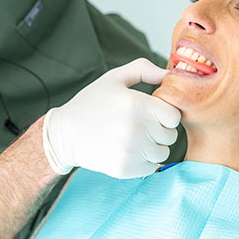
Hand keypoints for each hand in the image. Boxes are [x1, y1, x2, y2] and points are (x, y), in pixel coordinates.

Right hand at [42, 58, 180, 178]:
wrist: (64, 133)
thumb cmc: (91, 103)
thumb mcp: (114, 78)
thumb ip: (144, 69)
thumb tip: (170, 75)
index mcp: (136, 104)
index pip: (174, 116)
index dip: (166, 114)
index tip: (152, 113)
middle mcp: (135, 128)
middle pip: (170, 135)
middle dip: (160, 130)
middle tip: (141, 125)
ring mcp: (130, 151)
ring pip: (163, 153)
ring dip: (153, 146)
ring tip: (135, 138)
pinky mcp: (124, 168)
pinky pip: (151, 167)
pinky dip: (144, 161)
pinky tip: (129, 150)